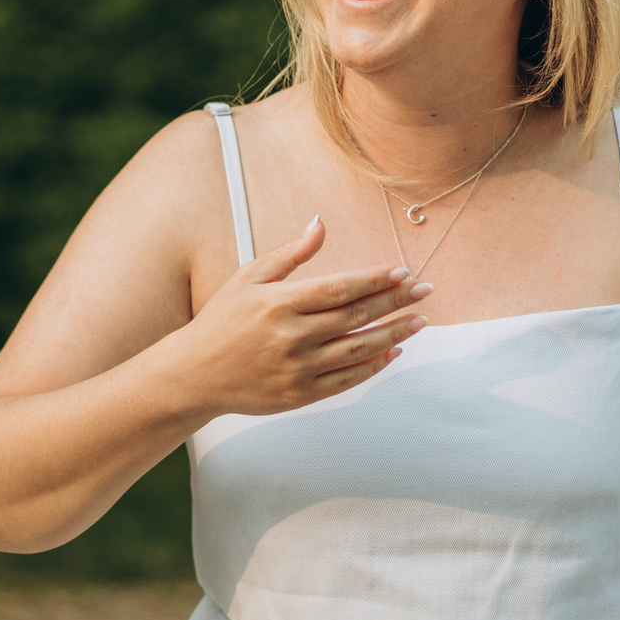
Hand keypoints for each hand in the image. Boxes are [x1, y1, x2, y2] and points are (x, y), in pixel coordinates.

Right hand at [168, 216, 430, 416]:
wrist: (194, 375)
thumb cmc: (220, 321)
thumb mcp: (248, 278)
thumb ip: (289, 254)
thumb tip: (319, 225)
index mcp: (279, 304)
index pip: (339, 289)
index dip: (374, 280)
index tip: (402, 272)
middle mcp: (291, 337)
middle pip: (356, 317)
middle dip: (395, 301)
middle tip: (426, 290)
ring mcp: (297, 369)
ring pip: (358, 349)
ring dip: (394, 334)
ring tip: (420, 321)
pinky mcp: (300, 394)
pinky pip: (346, 380)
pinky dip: (373, 365)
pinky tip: (393, 351)